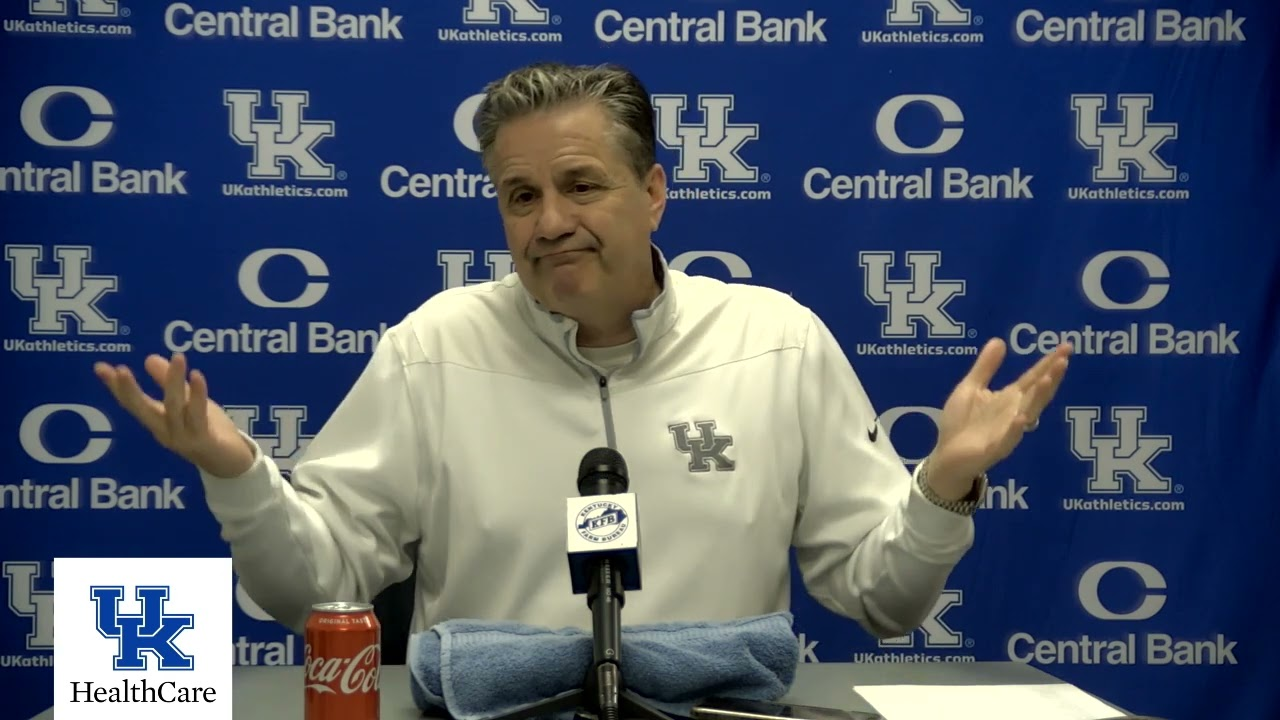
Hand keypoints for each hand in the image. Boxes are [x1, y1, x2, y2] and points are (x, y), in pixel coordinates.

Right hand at [94, 353, 255, 478]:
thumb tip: (149, 358)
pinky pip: (198, 416)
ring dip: (174, 383)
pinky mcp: (203, 440)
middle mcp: (165, 431)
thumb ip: (168, 382)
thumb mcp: (187, 402)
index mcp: (158, 422)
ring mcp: (182, 437)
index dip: (116, 386)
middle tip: (120, 370)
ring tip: (177, 357)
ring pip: (174, 409)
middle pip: (143, 410)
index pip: (132, 403)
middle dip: (129, 391)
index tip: (99, 367)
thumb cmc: (207, 430)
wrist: (231, 463)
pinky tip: (197, 376)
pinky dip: (197, 396)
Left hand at [926, 339, 1071, 498]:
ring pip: (1029, 412)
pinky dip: (1016, 429)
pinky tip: (1023, 418)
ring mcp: (1008, 430)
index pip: (1033, 377)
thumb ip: (985, 367)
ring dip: (1039, 397)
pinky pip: (1009, 438)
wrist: (946, 456)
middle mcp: (1014, 412)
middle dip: (1051, 376)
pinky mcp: (995, 448)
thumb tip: (1000, 340)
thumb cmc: (960, 422)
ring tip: (1048, 379)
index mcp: (1009, 398)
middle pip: (1037, 392)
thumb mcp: (970, 388)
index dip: (1048, 362)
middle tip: (1064, 358)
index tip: (1065, 346)